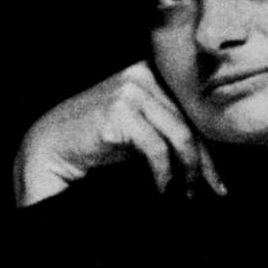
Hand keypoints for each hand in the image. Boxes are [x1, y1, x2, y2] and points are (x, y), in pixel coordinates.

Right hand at [13, 61, 221, 206]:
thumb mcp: (140, 130)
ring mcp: (130, 90)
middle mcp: (143, 75)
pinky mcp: (118, 111)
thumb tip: (208, 157)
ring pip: (179, 134)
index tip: (218, 180)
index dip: (210, 146)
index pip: (192, 110)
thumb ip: (169, 131)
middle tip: (214, 191)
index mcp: (152, 73)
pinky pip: (156, 147)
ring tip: (187, 194)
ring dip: (188, 171)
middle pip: (190, 122)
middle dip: (204, 163)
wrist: (49, 145)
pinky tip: (162, 189)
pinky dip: (164, 173)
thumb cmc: (97, 140)